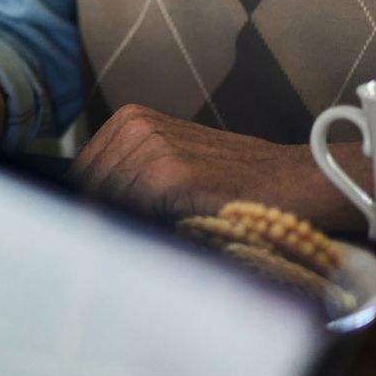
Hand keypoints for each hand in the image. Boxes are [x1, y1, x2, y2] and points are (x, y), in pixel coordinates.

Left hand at [68, 104, 359, 229]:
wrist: (298, 182)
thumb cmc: (238, 183)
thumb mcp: (174, 167)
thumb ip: (129, 181)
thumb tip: (80, 216)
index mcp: (129, 121)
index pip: (79, 173)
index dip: (78, 207)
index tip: (80, 236)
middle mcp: (134, 127)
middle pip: (85, 187)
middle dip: (92, 222)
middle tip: (102, 254)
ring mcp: (150, 147)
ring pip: (103, 201)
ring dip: (113, 231)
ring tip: (138, 254)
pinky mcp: (169, 174)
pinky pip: (129, 211)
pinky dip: (134, 233)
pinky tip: (150, 248)